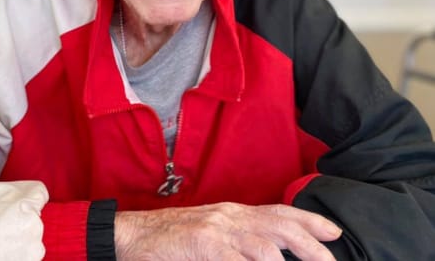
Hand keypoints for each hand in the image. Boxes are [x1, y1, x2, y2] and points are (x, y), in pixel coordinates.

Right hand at [115, 202, 340, 259]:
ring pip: (264, 243)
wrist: (135, 234)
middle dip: (311, 242)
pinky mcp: (202, 244)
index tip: (333, 232)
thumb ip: (239, 242)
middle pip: (279, 225)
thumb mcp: (212, 234)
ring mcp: (217, 229)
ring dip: (291, 257)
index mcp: (234, 214)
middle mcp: (230, 216)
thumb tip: (269, 253)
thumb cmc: (174, 238)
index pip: (278, 212)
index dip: (308, 219)